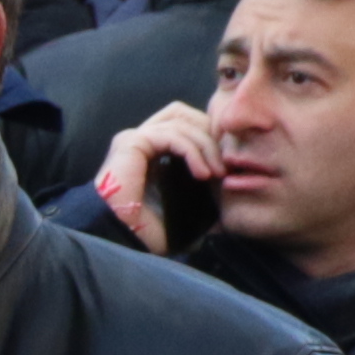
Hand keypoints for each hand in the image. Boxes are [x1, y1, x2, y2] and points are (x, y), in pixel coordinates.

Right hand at [86, 101, 219, 252]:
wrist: (125, 239)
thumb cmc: (150, 229)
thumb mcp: (186, 200)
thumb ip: (201, 180)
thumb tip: (228, 173)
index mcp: (154, 151)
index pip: (186, 124)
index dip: (210, 137)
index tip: (227, 165)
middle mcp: (143, 140)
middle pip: (183, 114)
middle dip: (209, 135)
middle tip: (225, 165)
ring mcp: (135, 138)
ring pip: (181, 123)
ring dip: (205, 146)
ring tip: (217, 173)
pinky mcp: (132, 142)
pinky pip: (171, 135)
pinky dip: (192, 151)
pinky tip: (202, 174)